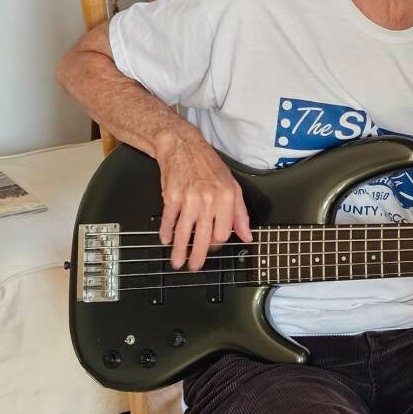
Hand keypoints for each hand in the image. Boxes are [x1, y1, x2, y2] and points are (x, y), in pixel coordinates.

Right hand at [154, 129, 251, 270]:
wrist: (183, 146)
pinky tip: (166, 240)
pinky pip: (169, 220)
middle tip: (194, 266)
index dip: (217, 244)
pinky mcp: (171, 196)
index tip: (211, 248)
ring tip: (177, 262)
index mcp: (226, 198)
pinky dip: (166, 233)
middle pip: (203, 237)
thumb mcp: (232, 186)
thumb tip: (246, 236)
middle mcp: (208, 200)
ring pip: (184, 233)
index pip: (223, 232)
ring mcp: (189, 199)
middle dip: (198, 256)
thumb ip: (240, 214)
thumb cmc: (208, 165)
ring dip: (179, 250)